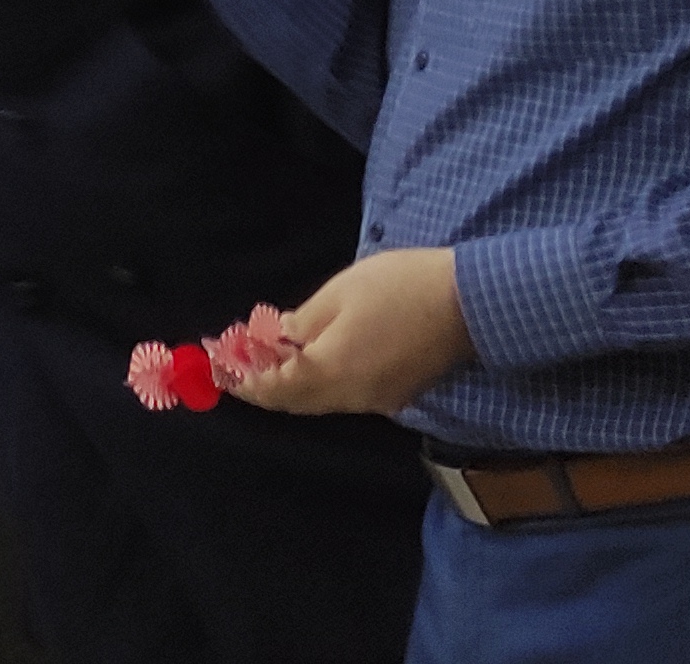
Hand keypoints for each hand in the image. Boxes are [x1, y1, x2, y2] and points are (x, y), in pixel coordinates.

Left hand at [224, 247, 472, 415]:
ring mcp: (377, 401)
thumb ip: (301, 325)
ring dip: (288, 384)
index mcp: (331, 373)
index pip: (272, 388)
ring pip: (318, 401)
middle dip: (259, 382)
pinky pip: (343, 396)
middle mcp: (351, 398)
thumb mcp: (340, 294)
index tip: (216, 359)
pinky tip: (309, 358)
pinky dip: (318, 383)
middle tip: (234, 357)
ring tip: (266, 354)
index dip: (240, 376)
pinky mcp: (397, 395)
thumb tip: (274, 340)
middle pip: (292, 402)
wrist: (473, 302)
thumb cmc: (401, 287)